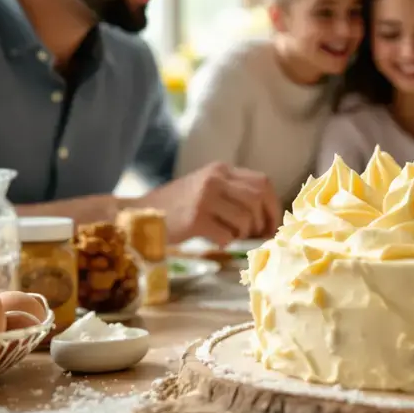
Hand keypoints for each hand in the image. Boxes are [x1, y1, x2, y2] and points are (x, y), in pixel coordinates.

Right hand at [141, 163, 280, 244]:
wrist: (140, 213)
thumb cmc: (177, 206)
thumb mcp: (206, 188)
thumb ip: (233, 195)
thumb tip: (267, 219)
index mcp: (220, 169)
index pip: (262, 182)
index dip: (273, 206)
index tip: (272, 225)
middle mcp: (214, 179)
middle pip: (257, 199)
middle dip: (263, 222)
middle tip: (258, 237)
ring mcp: (204, 197)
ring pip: (245, 218)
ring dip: (244, 234)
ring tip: (232, 237)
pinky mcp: (195, 218)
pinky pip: (226, 235)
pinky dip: (227, 242)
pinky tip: (217, 241)